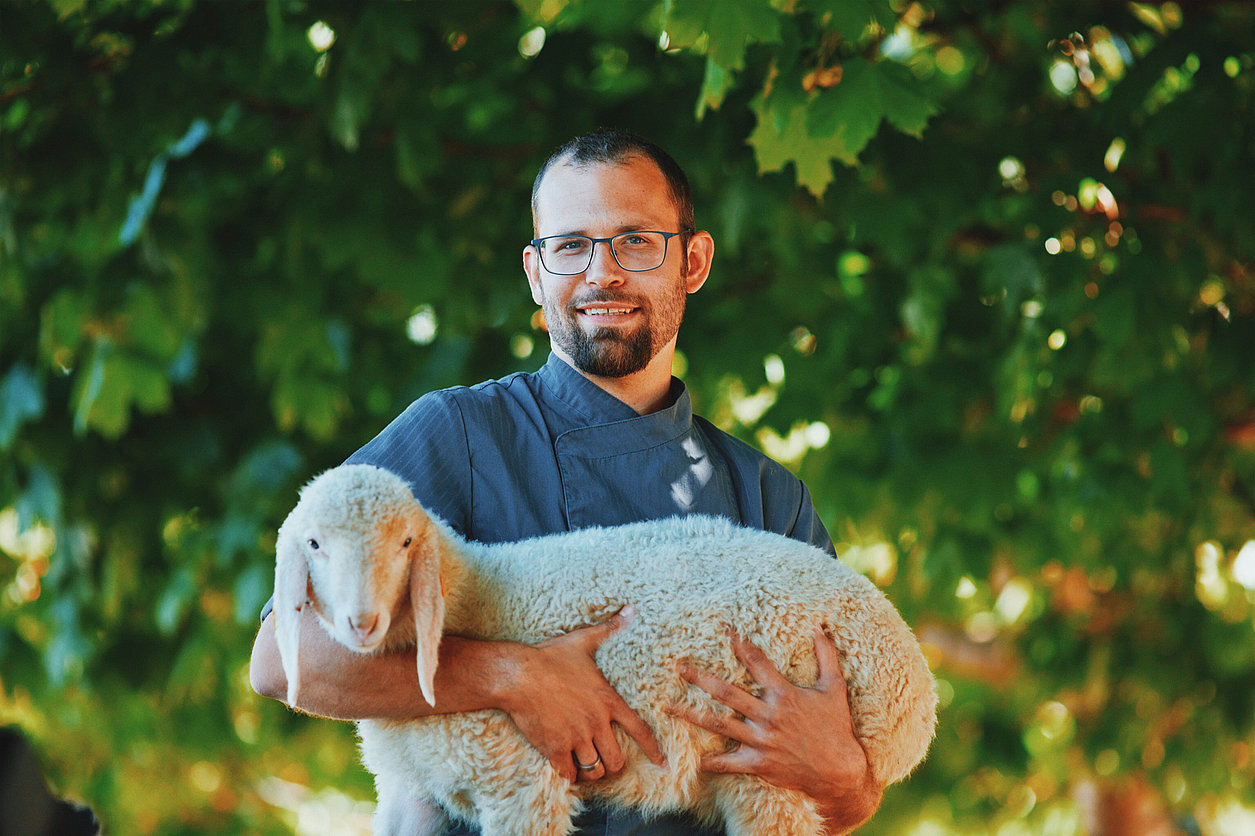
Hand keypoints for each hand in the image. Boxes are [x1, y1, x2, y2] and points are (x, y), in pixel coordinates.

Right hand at [498, 606, 665, 783]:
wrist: (517, 675)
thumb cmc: (550, 657)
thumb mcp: (583, 641)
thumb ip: (610, 629)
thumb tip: (630, 610)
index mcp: (608, 700)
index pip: (639, 730)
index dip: (653, 750)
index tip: (662, 763)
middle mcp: (596, 722)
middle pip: (617, 760)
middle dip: (614, 764)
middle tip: (606, 759)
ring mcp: (575, 737)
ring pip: (595, 770)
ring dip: (592, 770)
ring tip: (586, 764)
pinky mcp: (554, 748)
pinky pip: (569, 773)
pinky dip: (570, 774)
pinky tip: (566, 767)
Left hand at [665, 626, 880, 831]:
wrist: (840, 773)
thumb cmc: (836, 728)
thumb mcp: (834, 688)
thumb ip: (826, 655)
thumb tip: (817, 626)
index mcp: (784, 694)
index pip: (756, 662)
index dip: (739, 643)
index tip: (722, 629)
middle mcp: (768, 716)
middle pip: (726, 692)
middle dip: (699, 677)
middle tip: (677, 666)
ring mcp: (761, 741)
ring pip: (718, 724)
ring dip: (690, 714)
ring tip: (667, 705)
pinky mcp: (758, 764)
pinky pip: (728, 764)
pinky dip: (709, 762)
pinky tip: (692, 757)